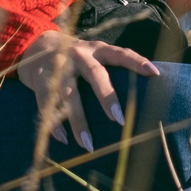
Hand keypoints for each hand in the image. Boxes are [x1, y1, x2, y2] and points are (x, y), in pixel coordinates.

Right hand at [17, 30, 157, 150]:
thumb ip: (112, 68)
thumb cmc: (77, 58)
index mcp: (97, 49)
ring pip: (69, 94)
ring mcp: (58, 67)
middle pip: (94, 74)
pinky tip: (63, 139)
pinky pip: (46, 103)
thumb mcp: (94, 55)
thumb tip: (146, 89)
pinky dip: (53, 122)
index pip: (120, 54)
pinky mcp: (40, 80)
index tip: (154, 73)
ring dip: (78, 120)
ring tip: (88, 144)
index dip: (137, 62)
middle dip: (106, 96)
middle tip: (119, 119)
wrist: (36, 46)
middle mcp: (79, 55)